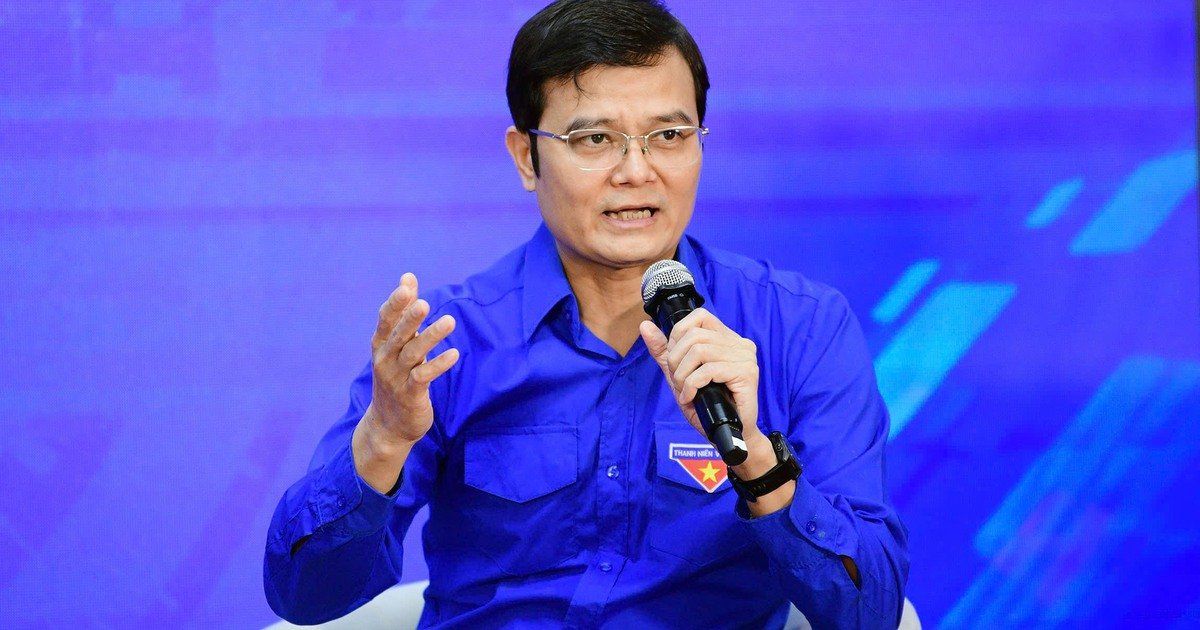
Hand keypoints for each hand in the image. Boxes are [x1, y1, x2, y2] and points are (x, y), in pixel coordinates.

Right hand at [354, 273, 458, 491]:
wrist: (388, 424)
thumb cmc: (396, 375)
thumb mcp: (397, 343)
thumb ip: (404, 310)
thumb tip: (408, 277)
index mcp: (381, 344)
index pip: (386, 320)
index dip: (395, 303)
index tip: (406, 286)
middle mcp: (385, 359)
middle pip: (398, 335)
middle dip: (410, 319)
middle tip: (424, 303)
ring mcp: (396, 378)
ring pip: (413, 354)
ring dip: (431, 337)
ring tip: (449, 322)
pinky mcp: (410, 395)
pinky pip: (423, 377)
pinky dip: (438, 365)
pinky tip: (454, 354)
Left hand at [638, 308, 760, 442]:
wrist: (727, 433)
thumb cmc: (706, 405)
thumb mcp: (679, 374)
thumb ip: (663, 351)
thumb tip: (644, 326)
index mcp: (727, 338)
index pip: (699, 316)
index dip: (678, 336)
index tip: (677, 362)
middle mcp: (740, 343)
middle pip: (694, 335)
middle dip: (676, 361)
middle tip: (679, 383)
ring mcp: (745, 357)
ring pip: (699, 351)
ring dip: (683, 376)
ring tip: (685, 391)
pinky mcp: (746, 373)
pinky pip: (708, 370)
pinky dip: (691, 385)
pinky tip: (691, 398)